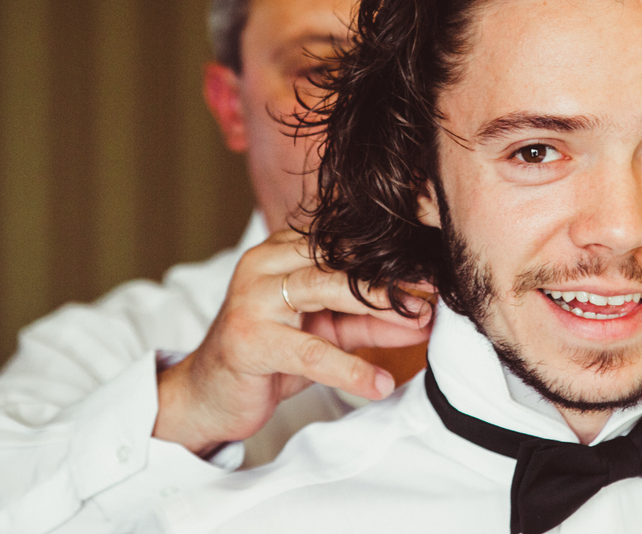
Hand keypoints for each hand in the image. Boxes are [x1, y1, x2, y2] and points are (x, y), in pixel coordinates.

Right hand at [153, 230, 432, 456]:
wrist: (209, 395)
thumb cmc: (270, 355)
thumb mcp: (327, 332)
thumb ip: (370, 320)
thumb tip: (424, 316)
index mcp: (282, 251)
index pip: (344, 246)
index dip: (390, 258)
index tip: (431, 271)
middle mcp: (264, 264)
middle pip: (337, 260)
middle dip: (391, 276)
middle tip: (432, 290)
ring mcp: (252, 299)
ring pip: (323, 290)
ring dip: (377, 304)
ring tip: (417, 320)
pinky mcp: (249, 340)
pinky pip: (310, 352)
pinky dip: (350, 369)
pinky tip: (379, 383)